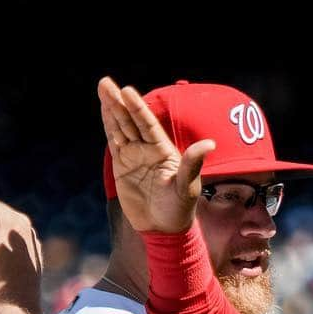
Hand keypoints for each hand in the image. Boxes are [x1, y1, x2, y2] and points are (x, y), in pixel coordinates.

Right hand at [97, 77, 214, 234]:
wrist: (163, 229)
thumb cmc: (180, 209)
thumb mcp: (187, 187)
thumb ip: (192, 164)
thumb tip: (210, 143)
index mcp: (164, 150)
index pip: (148, 125)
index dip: (137, 108)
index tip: (127, 91)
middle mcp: (148, 149)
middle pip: (131, 121)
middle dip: (119, 102)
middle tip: (106, 83)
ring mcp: (134, 156)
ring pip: (120, 128)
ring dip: (111, 109)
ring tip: (102, 87)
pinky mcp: (122, 167)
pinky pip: (114, 142)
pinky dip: (108, 126)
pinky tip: (104, 111)